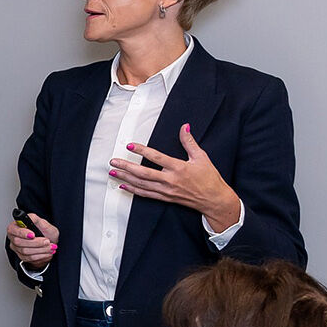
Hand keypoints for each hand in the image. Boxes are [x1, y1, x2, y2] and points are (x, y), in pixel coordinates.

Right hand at [5, 211, 59, 269]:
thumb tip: (29, 217)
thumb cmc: (45, 232)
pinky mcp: (21, 256)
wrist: (50, 243)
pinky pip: (29, 258)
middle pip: (19, 242)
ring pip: (25, 251)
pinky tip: (47, 252)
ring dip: (41, 249)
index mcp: (15, 227)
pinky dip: (41, 255)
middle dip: (36, 242)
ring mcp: (16, 248)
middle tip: (47, 241)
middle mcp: (13, 238)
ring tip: (50, 246)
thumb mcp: (43, 223)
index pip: (13, 230)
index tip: (33, 234)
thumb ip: (35, 219)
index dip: (22, 233)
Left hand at [110, 125, 240, 231]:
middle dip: (126, 167)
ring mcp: (166, 190)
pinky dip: (133, 190)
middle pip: (143, 173)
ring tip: (113, 173)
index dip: (142, 151)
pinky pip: (146, 194)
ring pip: (141, 184)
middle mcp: (170, 180)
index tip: (130, 146)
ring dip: (125, 178)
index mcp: (179, 168)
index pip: (156, 157)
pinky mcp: (165, 197)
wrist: (213, 199)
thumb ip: (189, 142)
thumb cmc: (209, 178)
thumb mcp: (201, 157)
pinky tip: (123, 186)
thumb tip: (184, 127)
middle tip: (113, 161)